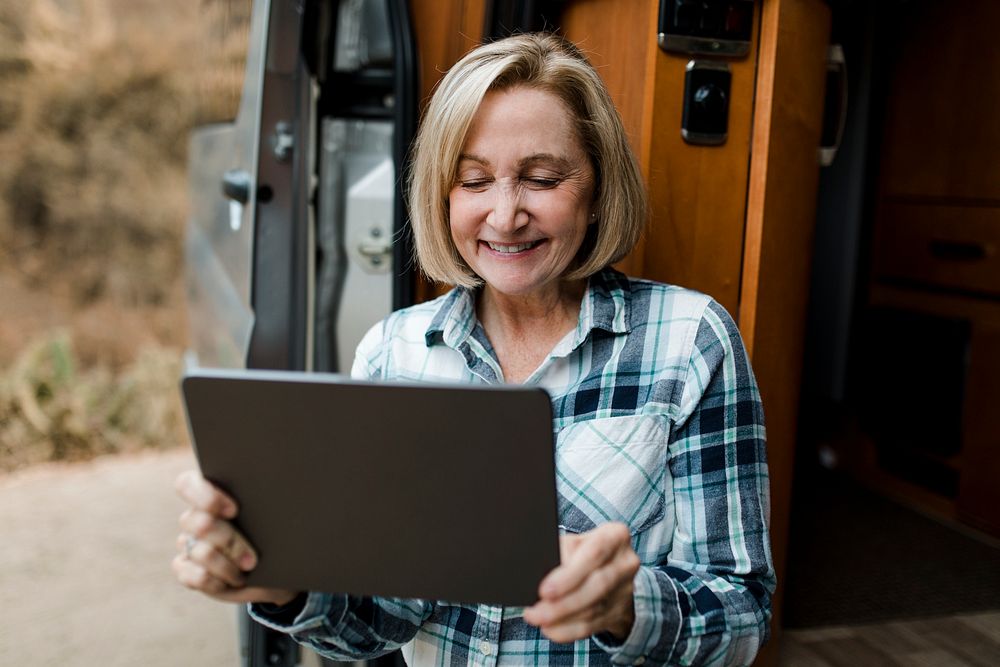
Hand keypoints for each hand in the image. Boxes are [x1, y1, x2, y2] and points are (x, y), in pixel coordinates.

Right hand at [172, 469, 298, 605]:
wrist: (280, 568)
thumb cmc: (278, 533)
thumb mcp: (277, 515)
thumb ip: (266, 499)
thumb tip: (274, 488)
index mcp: (212, 491)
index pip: (188, 484)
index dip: (206, 497)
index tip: (234, 510)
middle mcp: (195, 515)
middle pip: (198, 522)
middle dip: (229, 541)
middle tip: (253, 557)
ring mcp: (188, 542)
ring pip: (201, 552)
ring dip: (228, 566)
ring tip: (249, 569)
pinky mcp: (186, 569)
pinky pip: (191, 576)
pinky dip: (216, 581)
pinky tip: (234, 580)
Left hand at [523, 522, 640, 642]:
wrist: (609, 569)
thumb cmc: (583, 550)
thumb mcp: (575, 542)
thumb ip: (561, 553)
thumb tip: (539, 576)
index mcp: (615, 536)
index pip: (594, 554)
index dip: (569, 575)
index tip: (544, 590)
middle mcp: (625, 563)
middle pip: (597, 585)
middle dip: (564, 603)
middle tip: (536, 611)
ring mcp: (625, 590)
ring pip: (593, 609)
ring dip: (562, 618)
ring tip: (538, 618)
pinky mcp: (619, 612)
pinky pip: (592, 626)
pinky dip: (568, 630)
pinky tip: (550, 628)